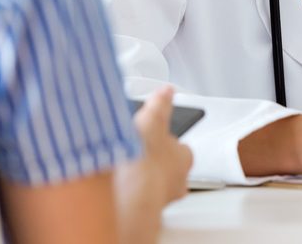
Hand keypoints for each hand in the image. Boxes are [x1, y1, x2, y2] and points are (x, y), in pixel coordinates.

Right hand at [115, 87, 192, 243]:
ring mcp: (162, 198)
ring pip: (154, 186)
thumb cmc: (145, 159)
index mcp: (184, 157)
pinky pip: (139, 199)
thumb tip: (167, 90)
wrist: (130, 193)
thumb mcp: (151, 119)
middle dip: (154, 162)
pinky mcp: (145, 210)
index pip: (180, 147)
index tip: (153, 137)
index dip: (164, 140)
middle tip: (136, 153)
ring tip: (122, 169)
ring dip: (141, 179)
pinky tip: (117, 186)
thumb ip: (160, 104)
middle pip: (168, 168)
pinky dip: (130, 193)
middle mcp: (178, 181)